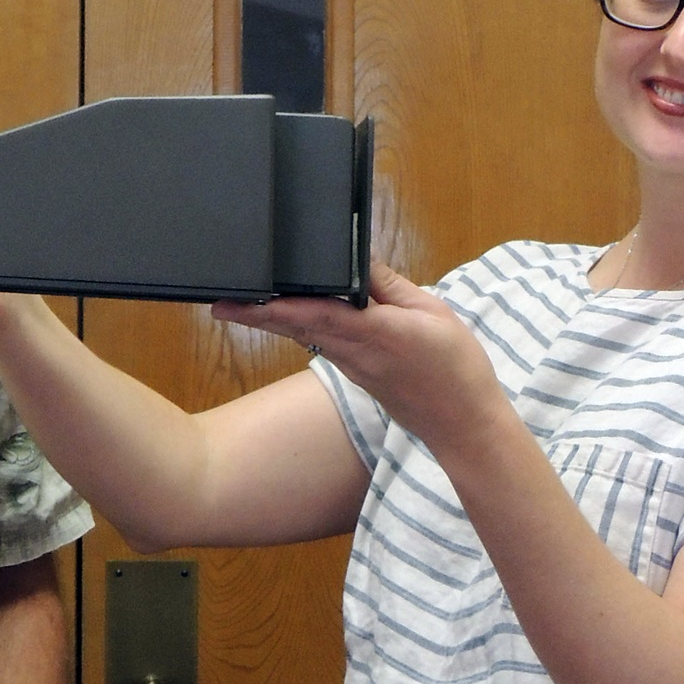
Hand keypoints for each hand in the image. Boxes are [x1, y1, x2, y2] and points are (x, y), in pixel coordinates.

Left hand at [214, 261, 506, 455]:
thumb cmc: (455, 364)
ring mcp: (351, 366)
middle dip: (258, 315)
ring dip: (273, 320)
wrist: (464, 425)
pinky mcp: (355, 373)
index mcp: (374, 333)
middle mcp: (353, 352)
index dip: (277, 307)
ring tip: (241, 301)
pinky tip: (283, 312)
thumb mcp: (432, 312)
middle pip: (297, 328)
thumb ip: (390, 286)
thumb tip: (356, 258)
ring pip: (305, 336)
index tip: (244, 301)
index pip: (316, 315)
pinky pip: (320, 344)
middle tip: (220, 302)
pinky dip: (297, 327)